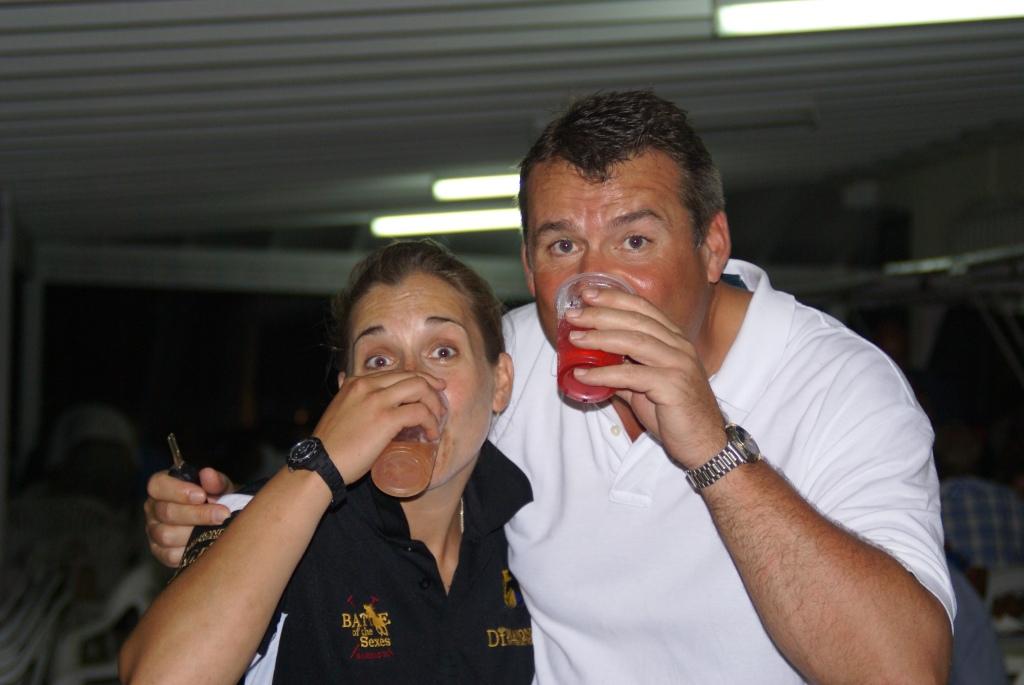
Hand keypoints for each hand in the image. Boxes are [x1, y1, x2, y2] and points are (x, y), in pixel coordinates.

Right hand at [144, 467, 234, 567]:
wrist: (222, 522)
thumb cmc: (218, 500)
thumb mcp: (221, 487)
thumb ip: (215, 481)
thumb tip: (208, 474)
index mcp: (163, 487)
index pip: (158, 485)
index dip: (178, 491)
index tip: (201, 495)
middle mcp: (154, 508)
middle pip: (166, 512)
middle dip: (197, 514)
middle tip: (222, 514)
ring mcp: (154, 531)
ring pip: (166, 535)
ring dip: (195, 533)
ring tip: (217, 529)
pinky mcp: (160, 552)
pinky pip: (169, 555)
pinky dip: (190, 549)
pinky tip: (206, 543)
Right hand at [313, 371, 446, 483]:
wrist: (320, 463)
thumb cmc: (330, 444)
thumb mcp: (337, 409)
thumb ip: (345, 395)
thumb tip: (342, 380)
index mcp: (356, 382)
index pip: (396, 373)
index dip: (417, 380)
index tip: (429, 389)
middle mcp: (367, 385)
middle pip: (411, 376)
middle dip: (431, 387)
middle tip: (440, 402)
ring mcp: (377, 400)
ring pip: (420, 389)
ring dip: (434, 404)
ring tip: (437, 420)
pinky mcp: (385, 419)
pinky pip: (419, 412)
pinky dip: (430, 421)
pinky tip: (431, 433)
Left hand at [565, 287, 725, 467]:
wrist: (703, 444)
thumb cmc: (675, 414)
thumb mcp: (645, 387)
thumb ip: (622, 372)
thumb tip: (590, 367)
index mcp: (675, 340)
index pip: (643, 308)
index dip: (615, 298)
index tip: (587, 293)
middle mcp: (679, 347)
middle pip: (636, 320)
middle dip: (601, 313)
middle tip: (572, 315)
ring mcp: (678, 365)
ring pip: (634, 341)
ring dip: (599, 338)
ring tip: (573, 339)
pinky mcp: (673, 387)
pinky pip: (631, 375)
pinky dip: (603, 374)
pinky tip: (582, 375)